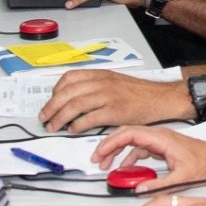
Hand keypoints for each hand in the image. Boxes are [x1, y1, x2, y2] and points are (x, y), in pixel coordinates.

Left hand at [40, 68, 188, 131]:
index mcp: (101, 75)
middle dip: (52, 106)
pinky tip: (73, 130)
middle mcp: (102, 83)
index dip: (56, 91)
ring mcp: (108, 96)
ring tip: (54, 126)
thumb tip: (74, 99)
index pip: (69, 78)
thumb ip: (95, 87)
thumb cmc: (139, 93)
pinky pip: (89, 118)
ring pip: (75, 105)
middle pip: (68, 92)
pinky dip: (77, 125)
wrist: (160, 98)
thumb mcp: (114, 81)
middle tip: (45, 117)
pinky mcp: (115, 111)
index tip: (50, 101)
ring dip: (60, 117)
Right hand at [92, 125, 205, 189]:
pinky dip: (128, 157)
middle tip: (97, 160)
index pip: (130, 134)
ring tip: (107, 165)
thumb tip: (138, 190)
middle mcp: (159, 136)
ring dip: (117, 152)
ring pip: (131, 142)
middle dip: (109, 146)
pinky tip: (124, 169)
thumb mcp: (182, 178)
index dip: (112, 142)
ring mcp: (159, 141)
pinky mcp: (160, 147)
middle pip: (126, 135)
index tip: (101, 153)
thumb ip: (158, 185)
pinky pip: (139, 149)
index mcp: (162, 139)